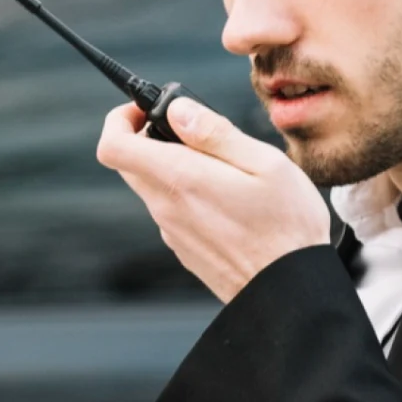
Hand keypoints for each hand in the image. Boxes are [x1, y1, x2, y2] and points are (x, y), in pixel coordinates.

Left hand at [96, 99, 331, 302]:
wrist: (288, 292)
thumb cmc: (286, 229)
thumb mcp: (263, 163)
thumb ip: (215, 133)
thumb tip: (178, 111)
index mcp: (180, 180)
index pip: (113, 146)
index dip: (119, 120)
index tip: (144, 109)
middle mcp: (166, 208)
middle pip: (130, 163)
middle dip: (151, 137)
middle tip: (192, 130)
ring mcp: (172, 232)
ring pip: (153, 186)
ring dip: (175, 167)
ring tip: (224, 167)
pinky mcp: (183, 248)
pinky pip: (172, 209)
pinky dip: (188, 193)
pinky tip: (228, 199)